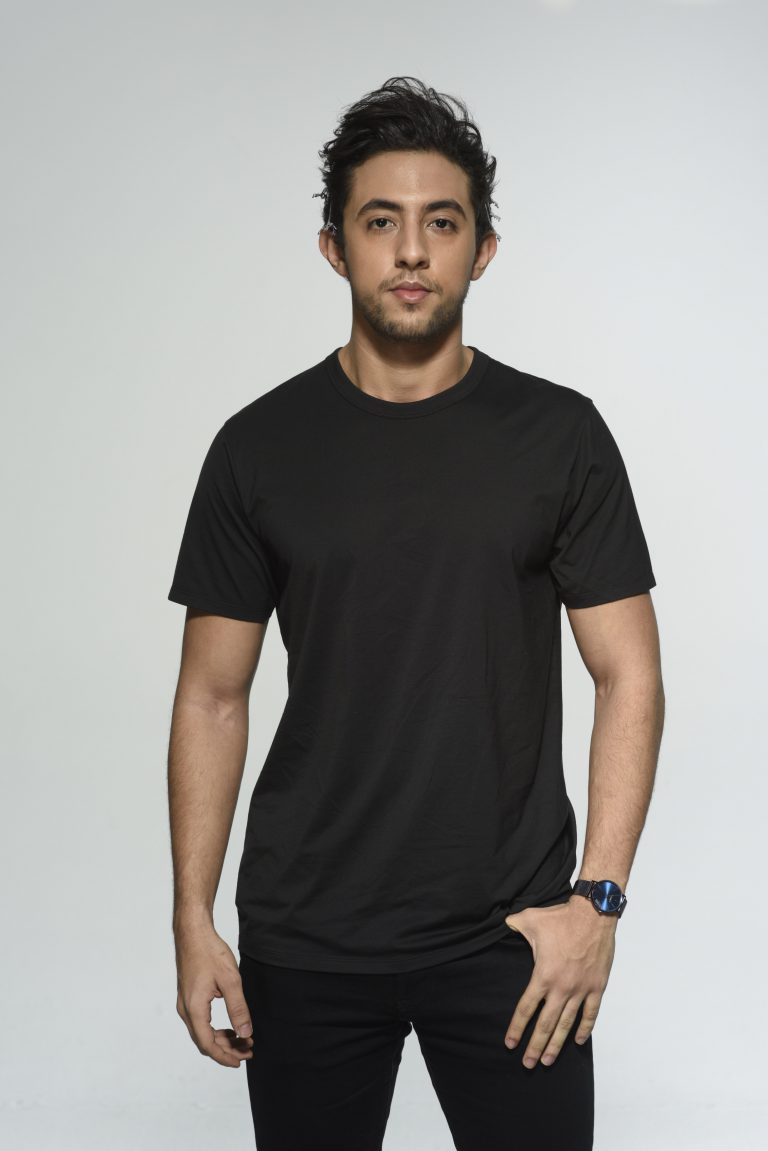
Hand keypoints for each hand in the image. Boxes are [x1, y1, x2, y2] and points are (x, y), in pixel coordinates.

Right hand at [174, 919, 253, 1067]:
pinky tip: (229, 1025)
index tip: (241, 1061)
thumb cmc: (209, 952)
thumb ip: (238, 1009)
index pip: (208, 1044)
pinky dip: (215, 1028)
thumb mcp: (230, 980)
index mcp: (194, 1009)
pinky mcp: (188, 996)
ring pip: (202, 1032)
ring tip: (242, 1038)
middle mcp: (186, 1010)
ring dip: (221, 1039)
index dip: (225, 1056)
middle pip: (204, 1041)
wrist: (193, 932)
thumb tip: (245, 1033)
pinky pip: (200, 1021)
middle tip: (247, 1050)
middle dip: (226, 1049)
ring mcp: (185, 1003)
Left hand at [503, 898, 615, 1067]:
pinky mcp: (597, 987)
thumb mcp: (530, 919)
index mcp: (543, 975)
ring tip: (548, 1061)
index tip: (510, 1043)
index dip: (517, 1027)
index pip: (526, 1008)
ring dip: (557, 1044)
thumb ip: (514, 925)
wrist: (593, 915)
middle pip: (545, 1024)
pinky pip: (590, 1014)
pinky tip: (577, 1041)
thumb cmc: (561, 917)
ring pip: (566, 1024)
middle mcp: (561, 988)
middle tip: (528, 1063)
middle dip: (535, 1046)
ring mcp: (581, 990)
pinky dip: (584, 1029)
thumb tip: (505, 924)